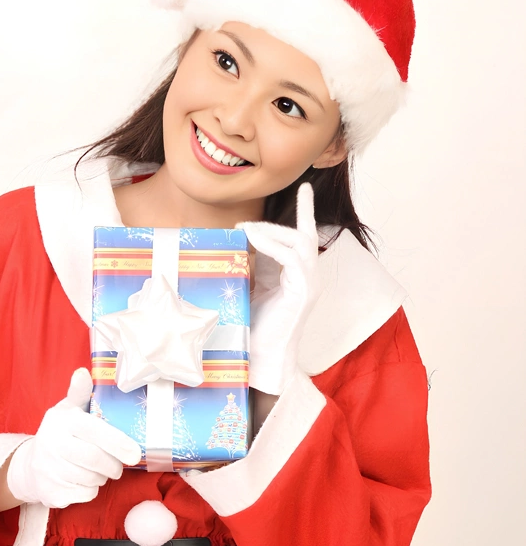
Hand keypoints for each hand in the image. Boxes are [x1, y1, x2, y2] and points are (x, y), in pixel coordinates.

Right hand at [7, 368, 141, 507]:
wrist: (30, 467)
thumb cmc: (59, 435)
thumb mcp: (67, 410)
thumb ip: (79, 393)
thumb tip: (83, 372)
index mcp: (61, 421)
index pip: (94, 432)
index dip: (118, 443)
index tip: (135, 454)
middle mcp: (51, 444)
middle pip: (95, 459)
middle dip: (114, 465)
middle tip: (119, 466)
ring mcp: (48, 470)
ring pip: (92, 478)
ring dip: (103, 476)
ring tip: (99, 470)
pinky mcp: (50, 492)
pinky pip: (84, 494)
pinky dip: (91, 490)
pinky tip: (84, 481)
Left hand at [236, 182, 318, 394]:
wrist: (262, 358)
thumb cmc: (253, 328)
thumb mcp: (251, 287)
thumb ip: (252, 264)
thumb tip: (236, 242)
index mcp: (298, 275)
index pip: (303, 236)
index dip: (305, 210)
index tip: (306, 187)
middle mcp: (309, 277)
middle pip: (303, 235)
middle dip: (276, 224)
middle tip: (244, 226)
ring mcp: (309, 284)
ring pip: (300, 242)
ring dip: (272, 232)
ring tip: (246, 232)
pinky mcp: (303, 291)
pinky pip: (292, 257)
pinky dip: (272, 244)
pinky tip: (252, 241)